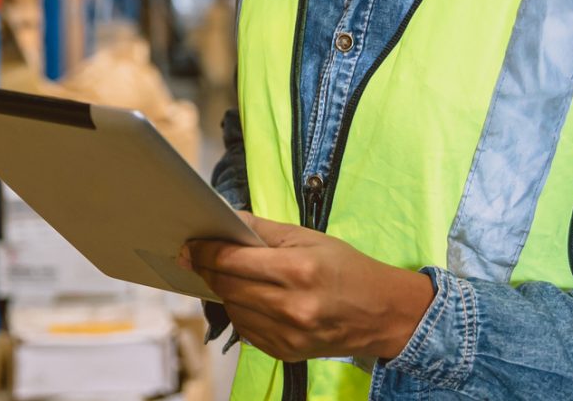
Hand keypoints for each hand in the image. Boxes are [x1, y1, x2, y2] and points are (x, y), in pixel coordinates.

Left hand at [180, 212, 434, 363]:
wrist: (382, 313)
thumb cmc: (347, 269)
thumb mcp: (310, 237)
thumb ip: (264, 229)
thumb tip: (227, 220)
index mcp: (297, 269)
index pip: (232, 259)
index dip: (205, 250)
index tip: (191, 245)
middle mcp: (291, 306)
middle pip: (227, 286)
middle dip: (208, 269)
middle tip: (197, 257)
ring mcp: (288, 334)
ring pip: (232, 310)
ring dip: (224, 292)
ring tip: (228, 277)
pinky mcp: (286, 352)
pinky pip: (247, 331)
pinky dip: (242, 313)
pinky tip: (251, 299)